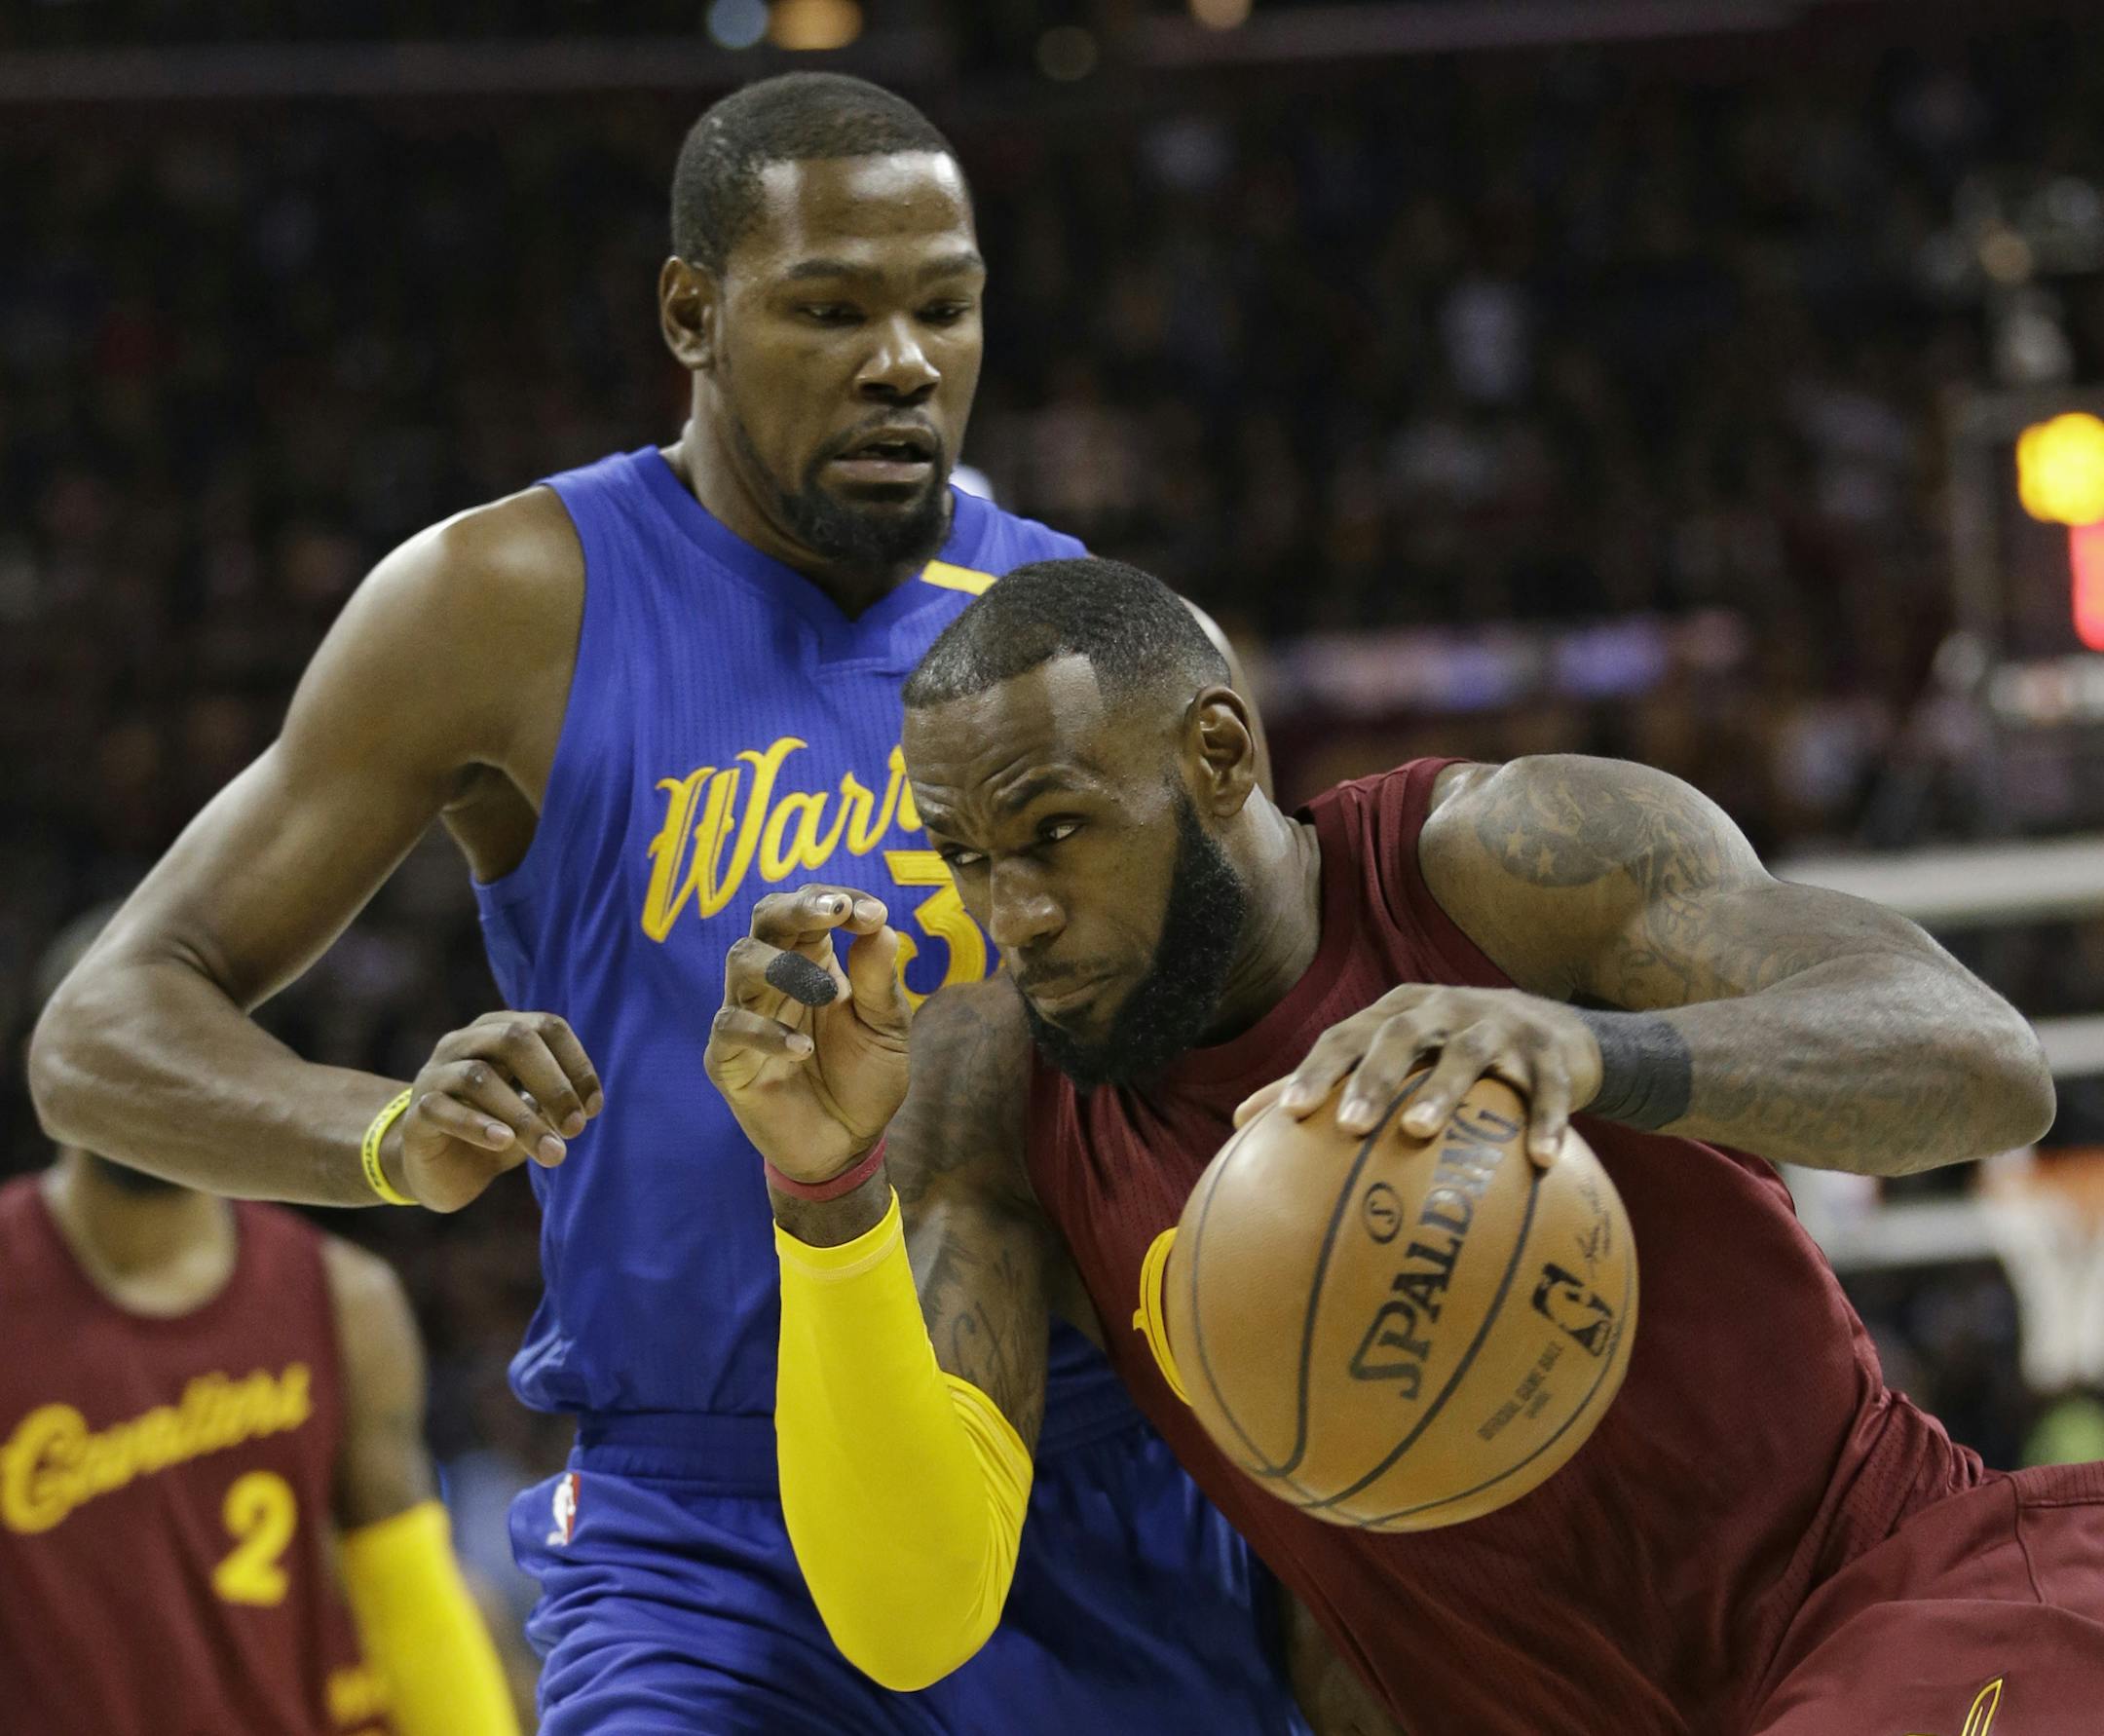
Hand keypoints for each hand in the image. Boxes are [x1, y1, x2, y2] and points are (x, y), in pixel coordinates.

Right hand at [386, 1010, 603, 1211]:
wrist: (439, 1168)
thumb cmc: (496, 1129)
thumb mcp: (533, 1113)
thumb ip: (555, 1103)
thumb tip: (584, 1107)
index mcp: (500, 1031)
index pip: (546, 1027)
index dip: (577, 1064)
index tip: (593, 1108)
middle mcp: (465, 1042)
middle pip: (514, 1041)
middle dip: (553, 1085)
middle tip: (576, 1129)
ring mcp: (435, 1073)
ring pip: (479, 1077)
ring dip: (523, 1117)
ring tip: (551, 1152)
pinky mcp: (416, 1111)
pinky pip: (442, 1108)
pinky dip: (477, 1124)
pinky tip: (503, 1142)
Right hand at [703, 884, 911, 1183]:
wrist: (848, 1145)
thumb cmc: (866, 1078)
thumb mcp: (887, 1030)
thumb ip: (878, 982)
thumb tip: (879, 926)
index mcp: (815, 960)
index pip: (812, 909)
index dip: (837, 901)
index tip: (872, 914)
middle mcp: (775, 977)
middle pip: (766, 918)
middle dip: (798, 907)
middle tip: (833, 911)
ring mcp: (747, 1013)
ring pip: (740, 960)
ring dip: (783, 965)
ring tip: (825, 993)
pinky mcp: (727, 1057)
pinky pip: (731, 1026)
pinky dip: (766, 1031)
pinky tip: (804, 1050)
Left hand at [1233, 984, 1603, 1166]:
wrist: (1558, 1034)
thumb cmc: (1452, 1056)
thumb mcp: (1396, 1059)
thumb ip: (1328, 1087)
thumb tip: (1242, 1123)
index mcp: (1399, 1013)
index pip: (1347, 1036)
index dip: (1317, 1070)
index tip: (1289, 1114)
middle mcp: (1444, 1010)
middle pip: (1401, 1037)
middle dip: (1372, 1078)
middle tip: (1350, 1126)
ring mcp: (1499, 1025)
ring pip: (1468, 1054)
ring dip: (1443, 1092)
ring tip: (1420, 1132)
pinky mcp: (1551, 1052)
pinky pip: (1549, 1087)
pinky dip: (1546, 1120)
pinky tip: (1542, 1163)